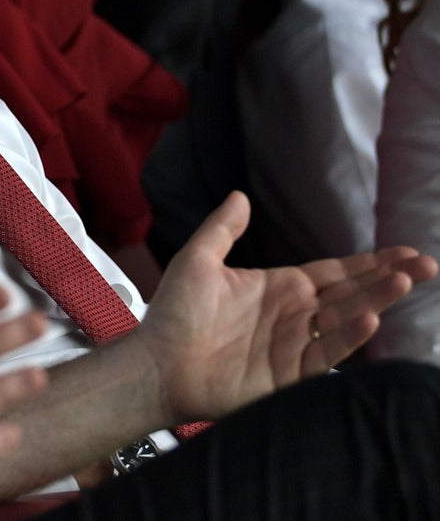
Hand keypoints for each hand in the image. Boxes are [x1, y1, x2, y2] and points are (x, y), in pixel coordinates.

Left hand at [138, 191, 437, 422]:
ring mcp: (296, 345)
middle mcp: (296, 315)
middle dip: (390, 278)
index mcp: (281, 287)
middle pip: (353, 293)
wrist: (157, 363)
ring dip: (377, 301)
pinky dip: (349, 337)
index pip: (337, 272)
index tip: (406, 251)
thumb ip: (223, 229)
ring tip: (404, 281)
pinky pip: (327, 353)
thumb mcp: (198, 260)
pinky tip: (370, 319)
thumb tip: (240, 195)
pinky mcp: (290, 374)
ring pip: (348, 320)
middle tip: (428, 264)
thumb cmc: (173, 313)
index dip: (371, 262)